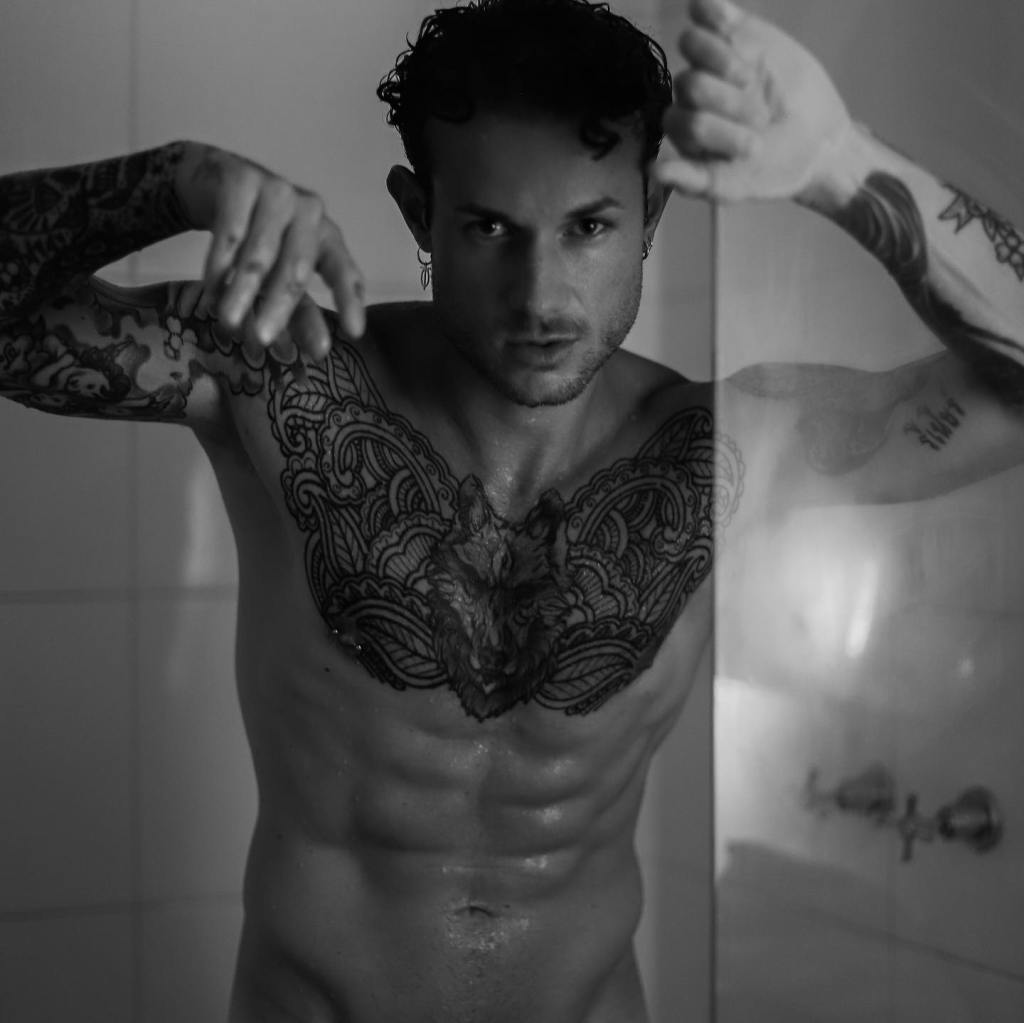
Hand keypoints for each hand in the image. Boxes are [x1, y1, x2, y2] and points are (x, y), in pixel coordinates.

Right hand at [173, 142, 364, 361]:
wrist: (217, 183)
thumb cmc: (260, 237)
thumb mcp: (281, 275)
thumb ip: (301, 313)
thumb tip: (319, 353)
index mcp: (327, 237)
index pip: (344, 271)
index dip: (349, 300)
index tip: (354, 333)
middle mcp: (309, 212)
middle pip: (297, 267)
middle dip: (279, 307)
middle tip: (262, 341)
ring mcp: (277, 192)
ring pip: (260, 252)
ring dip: (242, 290)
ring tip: (227, 321)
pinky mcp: (240, 180)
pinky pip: (230, 231)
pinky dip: (219, 264)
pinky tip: (210, 290)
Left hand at [653, 0, 853, 204]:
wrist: (818, 139)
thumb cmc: (774, 167)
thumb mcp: (737, 186)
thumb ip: (694, 181)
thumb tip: (653, 171)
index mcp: (686, 131)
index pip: (682, 121)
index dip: (717, 131)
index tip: (754, 147)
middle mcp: (691, 95)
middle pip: (689, 83)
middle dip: (730, 102)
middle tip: (760, 117)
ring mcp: (709, 61)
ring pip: (692, 43)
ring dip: (724, 60)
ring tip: (750, 78)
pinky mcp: (732, 31)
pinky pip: (705, 11)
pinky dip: (711, 11)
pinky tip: (731, 26)